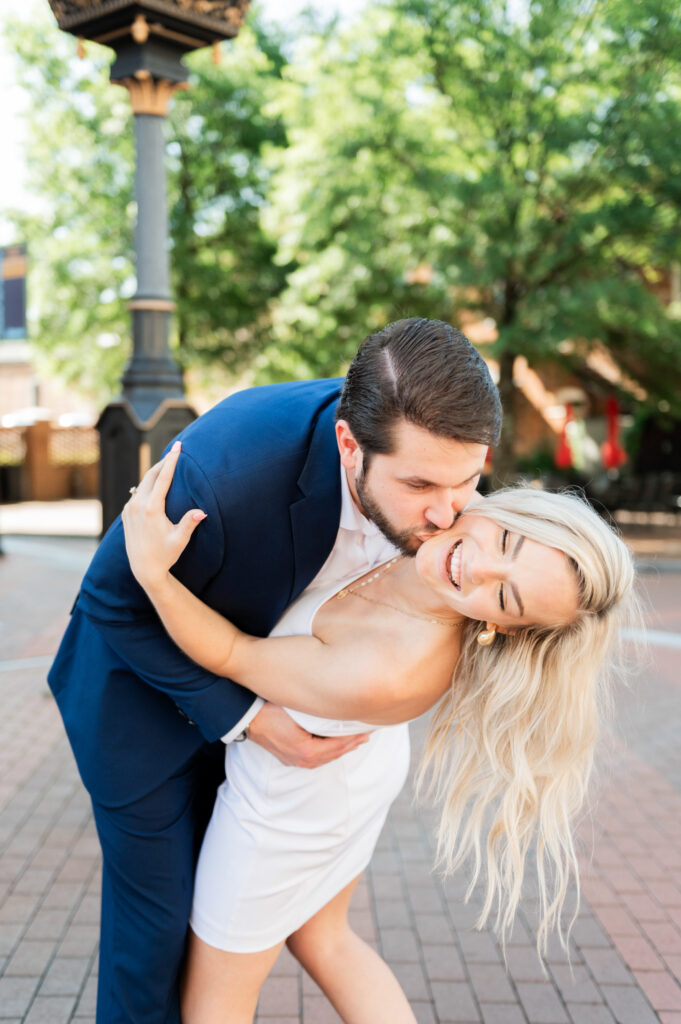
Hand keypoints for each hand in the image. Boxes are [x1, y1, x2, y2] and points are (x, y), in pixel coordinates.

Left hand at [122, 441, 205, 590]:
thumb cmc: (165, 555)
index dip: (172, 460)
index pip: (163, 478)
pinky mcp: (126, 514)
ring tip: (166, 464)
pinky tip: (154, 484)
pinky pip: (137, 493)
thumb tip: (202, 511)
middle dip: (163, 462)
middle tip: (175, 450)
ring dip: (154, 473)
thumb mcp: (180, 540)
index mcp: (151, 509)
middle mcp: (137, 505)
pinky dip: (146, 485)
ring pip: (142, 483)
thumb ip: (189, 523)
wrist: (144, 569)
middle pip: (150, 475)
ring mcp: (130, 509)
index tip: (178, 446)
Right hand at [247, 702, 369, 768]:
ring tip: (353, 741)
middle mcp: (302, 759)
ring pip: (325, 758)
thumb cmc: (269, 710)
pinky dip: (328, 752)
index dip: (354, 737)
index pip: (339, 745)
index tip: (367, 729)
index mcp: (307, 750)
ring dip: (340, 749)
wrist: (245, 719)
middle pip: (334, 754)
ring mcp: (294, 761)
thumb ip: (317, 713)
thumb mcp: (296, 711)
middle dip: (351, 744)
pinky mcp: (288, 758)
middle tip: (366, 735)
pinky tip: (332, 746)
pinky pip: (315, 759)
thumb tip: (337, 707)